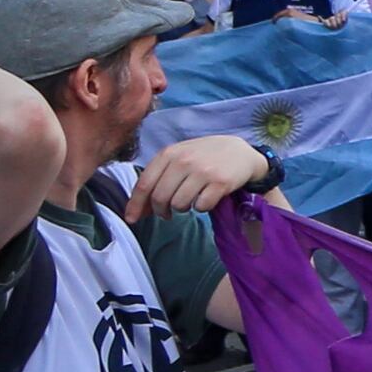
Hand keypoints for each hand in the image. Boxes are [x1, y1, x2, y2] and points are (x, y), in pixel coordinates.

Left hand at [125, 135, 272, 217]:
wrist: (239, 152)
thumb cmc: (203, 157)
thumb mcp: (178, 159)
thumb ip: (157, 179)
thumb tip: (137, 211)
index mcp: (169, 153)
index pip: (144, 184)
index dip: (135, 205)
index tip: (131, 219)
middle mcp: (184, 161)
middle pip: (160, 198)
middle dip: (160, 211)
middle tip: (167, 213)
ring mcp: (203, 171)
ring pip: (179, 204)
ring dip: (182, 209)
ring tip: (189, 200)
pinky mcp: (221, 182)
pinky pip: (201, 207)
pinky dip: (201, 207)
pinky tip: (205, 198)